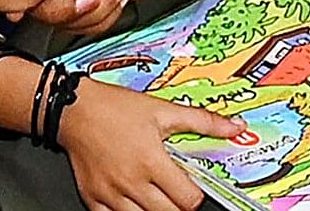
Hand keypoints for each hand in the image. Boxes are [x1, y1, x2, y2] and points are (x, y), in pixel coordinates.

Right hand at [61, 77, 251, 210]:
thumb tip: (234, 127)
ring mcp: (110, 194)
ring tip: (154, 194)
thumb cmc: (115, 107)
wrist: (75, 109)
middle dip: (177, 205)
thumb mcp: (163, 109)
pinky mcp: (93, 198)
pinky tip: (131, 200)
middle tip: (174, 191)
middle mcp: (131, 182)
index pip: (187, 199)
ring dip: (153, 210)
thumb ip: (202, 121)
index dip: (195, 196)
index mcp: (151, 162)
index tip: (192, 187)